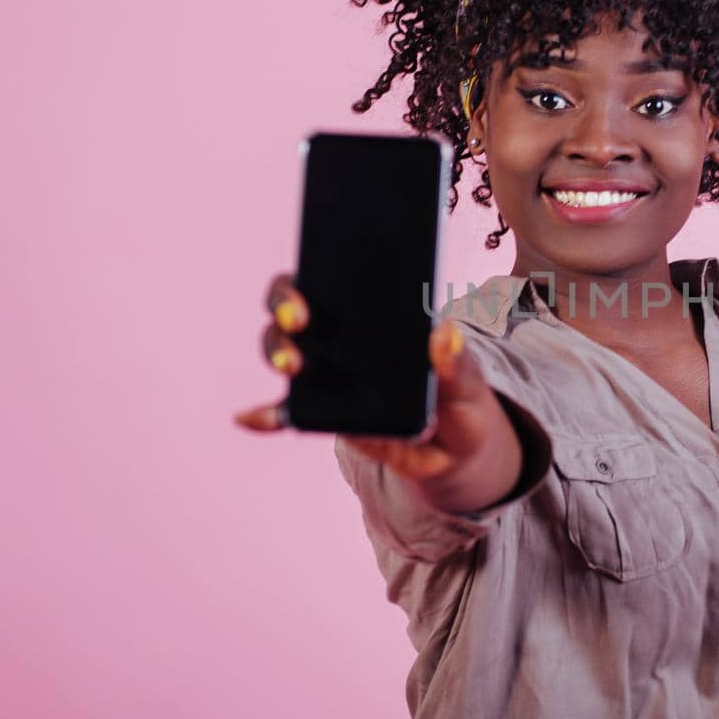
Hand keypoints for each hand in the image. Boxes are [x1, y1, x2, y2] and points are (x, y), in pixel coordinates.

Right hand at [233, 272, 505, 482]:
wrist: (456, 451)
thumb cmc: (460, 399)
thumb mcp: (468, 380)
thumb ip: (458, 362)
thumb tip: (445, 334)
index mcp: (376, 315)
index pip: (335, 279)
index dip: (320, 268)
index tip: (316, 267)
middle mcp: (342, 337)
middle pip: (297, 311)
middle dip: (287, 307)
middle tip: (299, 318)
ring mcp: (328, 375)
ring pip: (288, 352)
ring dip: (280, 352)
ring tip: (293, 364)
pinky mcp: (323, 415)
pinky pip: (286, 413)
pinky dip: (266, 415)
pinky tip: (250, 417)